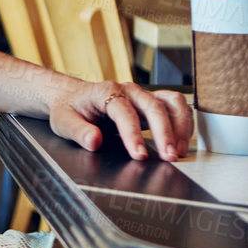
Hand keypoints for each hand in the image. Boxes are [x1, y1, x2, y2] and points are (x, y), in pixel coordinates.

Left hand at [47, 79, 192, 160]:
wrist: (71, 96)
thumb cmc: (68, 108)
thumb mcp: (63, 121)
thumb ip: (79, 131)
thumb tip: (94, 141)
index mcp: (106, 91)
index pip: (124, 112)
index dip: (133, 134)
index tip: (140, 155)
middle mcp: (128, 90)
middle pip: (153, 106)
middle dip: (164, 133)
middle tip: (169, 157)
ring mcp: (142, 95)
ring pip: (171, 102)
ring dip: (180, 126)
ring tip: (179, 151)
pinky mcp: (151, 102)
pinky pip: (175, 106)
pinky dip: (183, 122)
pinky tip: (182, 142)